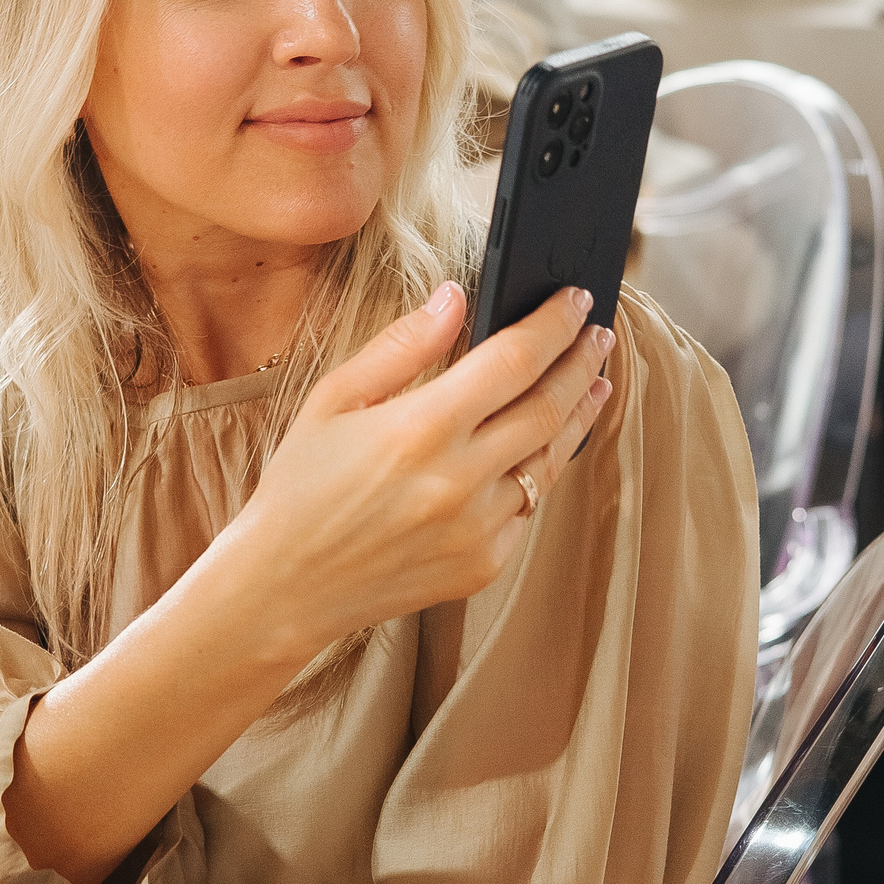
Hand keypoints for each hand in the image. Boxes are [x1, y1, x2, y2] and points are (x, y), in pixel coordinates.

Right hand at [206, 281, 613, 665]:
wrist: (285, 586)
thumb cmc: (301, 486)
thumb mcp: (334, 400)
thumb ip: (402, 345)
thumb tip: (456, 297)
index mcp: (421, 428)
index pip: (515, 359)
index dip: (554, 324)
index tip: (575, 300)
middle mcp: (459, 480)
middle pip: (549, 406)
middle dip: (581, 362)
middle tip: (597, 336)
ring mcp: (478, 528)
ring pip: (551, 461)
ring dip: (578, 415)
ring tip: (593, 384)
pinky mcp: (484, 565)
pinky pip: (529, 508)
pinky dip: (540, 471)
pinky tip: (543, 448)